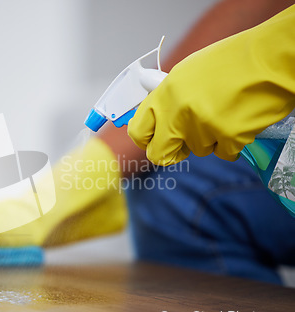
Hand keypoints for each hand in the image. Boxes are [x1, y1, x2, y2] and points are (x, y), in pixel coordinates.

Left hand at [128, 5, 294, 165]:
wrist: (271, 59)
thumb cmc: (232, 61)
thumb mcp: (188, 73)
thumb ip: (169, 97)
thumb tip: (157, 115)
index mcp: (165, 94)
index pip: (138, 131)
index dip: (146, 139)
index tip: (154, 139)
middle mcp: (177, 113)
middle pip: (159, 153)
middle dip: (171, 151)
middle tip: (182, 143)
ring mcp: (202, 128)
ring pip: (196, 150)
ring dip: (208, 139)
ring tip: (223, 113)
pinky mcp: (227, 138)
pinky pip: (223, 153)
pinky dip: (231, 142)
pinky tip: (239, 121)